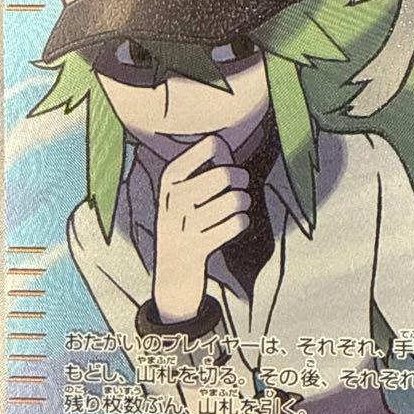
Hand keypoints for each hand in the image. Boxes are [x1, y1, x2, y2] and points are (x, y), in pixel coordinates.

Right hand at [153, 134, 250, 322]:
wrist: (171, 271)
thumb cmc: (188, 220)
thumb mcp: (186, 190)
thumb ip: (207, 164)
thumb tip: (222, 143)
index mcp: (170, 176)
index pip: (212, 145)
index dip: (227, 155)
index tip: (225, 167)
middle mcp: (172, 197)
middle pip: (227, 173)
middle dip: (242, 181)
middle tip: (240, 190)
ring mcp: (182, 224)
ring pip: (235, 200)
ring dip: (243, 204)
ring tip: (239, 209)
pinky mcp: (196, 248)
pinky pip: (236, 224)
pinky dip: (242, 223)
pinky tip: (237, 225)